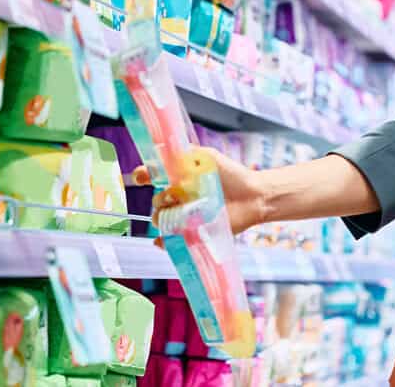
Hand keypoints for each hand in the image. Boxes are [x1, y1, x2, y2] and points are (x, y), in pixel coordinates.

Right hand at [138, 148, 269, 234]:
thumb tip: (160, 152)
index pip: (153, 177)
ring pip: (161, 219)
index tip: (141, 177)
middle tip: (175, 195)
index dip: (144, 176)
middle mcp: (180, 198)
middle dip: (160, 199)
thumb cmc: (231, 174)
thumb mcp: (206, 157)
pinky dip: (163, 242)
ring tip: (180, 212)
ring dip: (164, 217)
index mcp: (180, 179)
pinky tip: (161, 240)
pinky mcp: (193, 232)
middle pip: (156, 201)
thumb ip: (184, 155)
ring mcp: (186, 216)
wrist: (253, 196)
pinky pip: (171, 240)